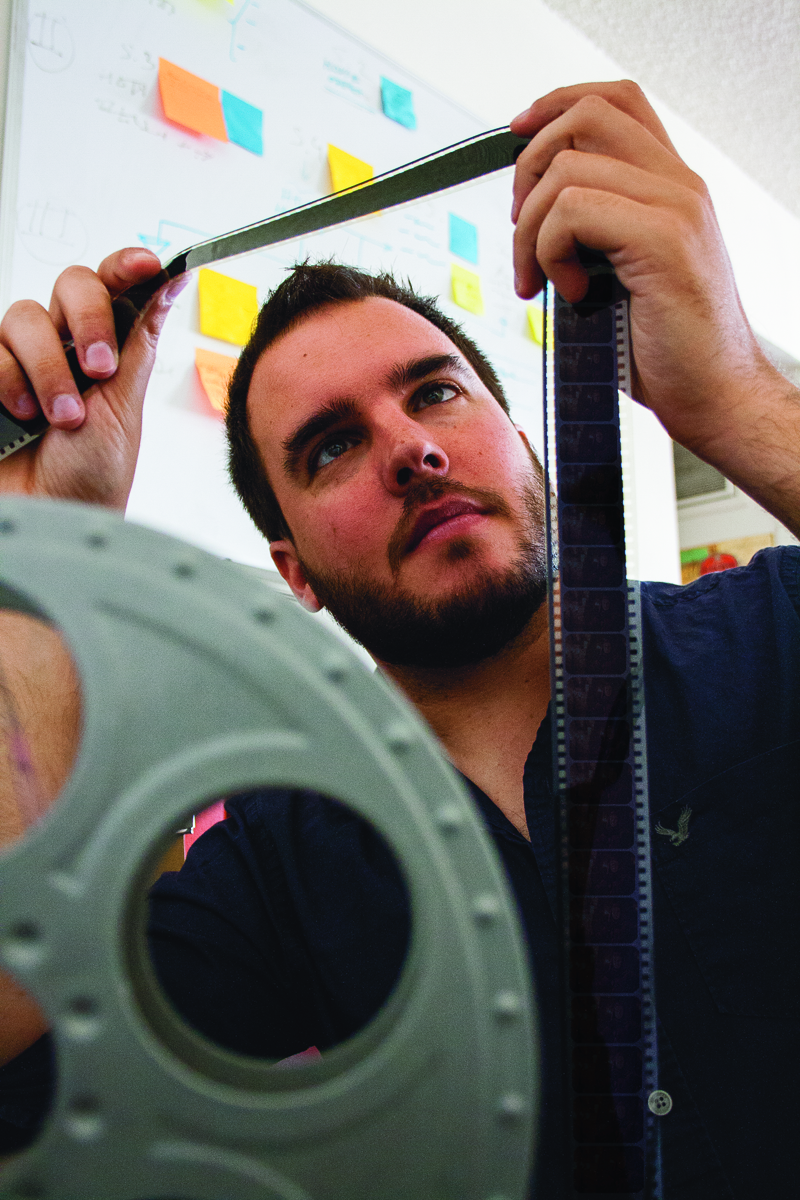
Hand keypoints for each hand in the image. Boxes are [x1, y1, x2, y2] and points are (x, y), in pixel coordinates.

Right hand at [0, 248, 185, 509]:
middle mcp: (64, 344)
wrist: (53, 522)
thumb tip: (173, 282)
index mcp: (106, 347)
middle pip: (70, 284)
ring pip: (25, 316)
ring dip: (49, 369)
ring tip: (61, 417)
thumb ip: (138, 341)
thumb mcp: (124, 406)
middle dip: (88, 320)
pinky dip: (8, 381)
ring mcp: (20, 358)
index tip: (150, 264)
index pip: (114, 285)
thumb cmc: (92, 477)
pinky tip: (21, 415)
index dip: (128, 265)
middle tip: (100, 368)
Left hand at [508, 81, 771, 457]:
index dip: (555, 105)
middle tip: (521, 236)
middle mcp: (680, 183)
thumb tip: (526, 208)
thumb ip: (592, 229)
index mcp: (672, 185)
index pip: (614, 100)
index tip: (515, 137)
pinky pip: (572, 211)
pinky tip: (574, 292)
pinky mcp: (663, 239)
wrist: (715, 396)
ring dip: (530, 231)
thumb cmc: (664, 348)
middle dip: (528, 170)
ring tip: (542, 283)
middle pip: (585, 116)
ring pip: (566, 169)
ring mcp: (676, 206)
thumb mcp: (620, 274)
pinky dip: (551, 253)